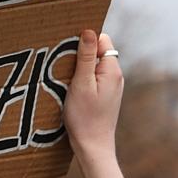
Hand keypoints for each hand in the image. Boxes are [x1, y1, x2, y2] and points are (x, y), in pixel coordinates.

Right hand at [63, 30, 133, 177]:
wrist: (92, 147)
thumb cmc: (84, 117)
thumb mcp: (81, 84)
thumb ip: (85, 57)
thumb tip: (89, 31)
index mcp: (112, 70)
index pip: (102, 40)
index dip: (85, 41)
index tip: (68, 50)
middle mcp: (115, 76)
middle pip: (97, 52)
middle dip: (80, 55)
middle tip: (63, 66)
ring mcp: (110, 87)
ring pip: (93, 66)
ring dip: (78, 69)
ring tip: (65, 81)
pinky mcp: (104, 96)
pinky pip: (92, 79)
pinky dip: (80, 80)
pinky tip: (69, 90)